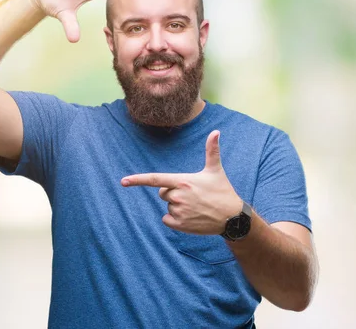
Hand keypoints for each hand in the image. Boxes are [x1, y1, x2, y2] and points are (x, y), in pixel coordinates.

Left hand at [121, 130, 242, 234]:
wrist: (231, 217)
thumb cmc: (222, 190)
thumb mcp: (215, 170)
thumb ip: (212, 150)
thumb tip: (216, 131)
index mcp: (183, 181)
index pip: (155, 179)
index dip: (138, 180)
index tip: (123, 181)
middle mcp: (178, 196)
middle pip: (163, 193)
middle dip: (173, 193)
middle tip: (193, 195)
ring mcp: (179, 211)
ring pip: (167, 207)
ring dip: (177, 207)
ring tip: (196, 207)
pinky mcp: (180, 225)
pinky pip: (167, 220)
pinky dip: (175, 220)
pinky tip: (191, 217)